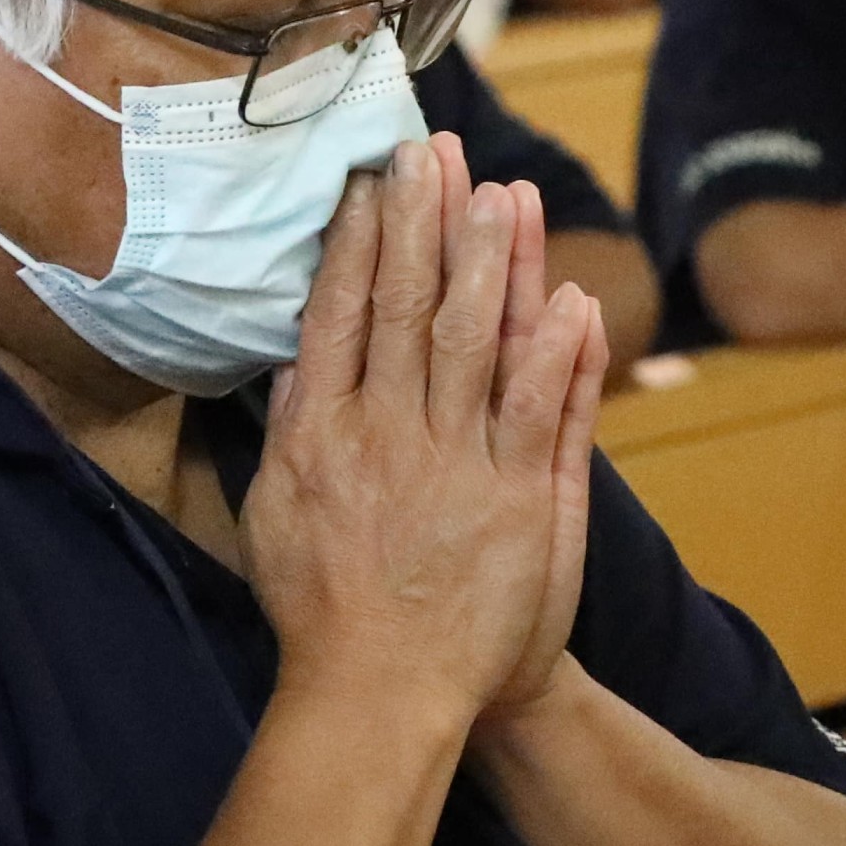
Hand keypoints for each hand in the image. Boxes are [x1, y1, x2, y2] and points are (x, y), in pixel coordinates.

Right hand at [248, 137, 607, 724]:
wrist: (381, 695)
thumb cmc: (321, 609)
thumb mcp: (276, 511)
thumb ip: (291, 427)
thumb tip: (297, 354)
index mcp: (321, 434)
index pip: (341, 313)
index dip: (361, 239)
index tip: (376, 178)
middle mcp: (384, 436)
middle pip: (406, 307)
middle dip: (423, 222)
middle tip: (437, 151)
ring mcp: (453, 466)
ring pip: (473, 342)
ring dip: (491, 262)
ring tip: (505, 195)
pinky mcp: (514, 502)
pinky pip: (539, 412)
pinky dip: (556, 352)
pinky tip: (570, 296)